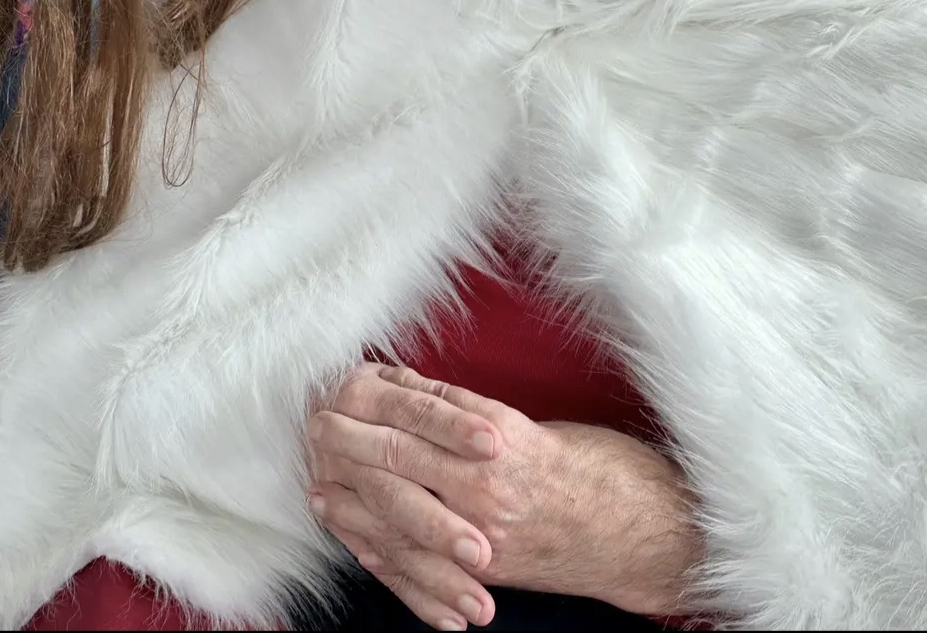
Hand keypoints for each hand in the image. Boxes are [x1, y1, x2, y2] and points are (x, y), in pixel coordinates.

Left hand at [307, 365, 699, 627]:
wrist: (638, 531)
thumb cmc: (589, 464)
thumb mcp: (525, 421)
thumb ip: (460, 407)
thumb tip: (400, 383)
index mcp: (495, 440)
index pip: (411, 418)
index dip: (366, 405)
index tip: (333, 392)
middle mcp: (485, 487)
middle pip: (395, 461)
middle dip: (347, 445)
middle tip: (314, 428)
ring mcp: (482, 535)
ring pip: (397, 517)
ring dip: (352, 499)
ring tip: (319, 483)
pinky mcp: (486, 570)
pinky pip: (420, 565)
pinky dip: (380, 551)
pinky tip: (355, 537)